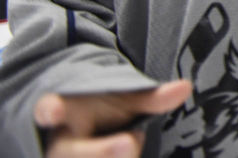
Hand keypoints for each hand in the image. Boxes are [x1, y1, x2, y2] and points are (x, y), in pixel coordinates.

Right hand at [35, 80, 191, 157]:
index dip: (50, 110)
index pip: (50, 108)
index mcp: (66, 111)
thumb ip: (152, 98)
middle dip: (99, 151)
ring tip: (133, 145)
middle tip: (128, 142)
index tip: (52, 111)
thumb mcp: (124, 98)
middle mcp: (60, 142)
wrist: (83, 122)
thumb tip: (186, 87)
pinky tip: (134, 153)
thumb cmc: (101, 108)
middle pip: (69, 152)